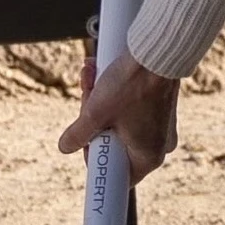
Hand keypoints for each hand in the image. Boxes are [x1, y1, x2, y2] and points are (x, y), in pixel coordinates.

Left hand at [58, 52, 181, 171]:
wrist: (158, 50)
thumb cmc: (132, 83)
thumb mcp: (95, 112)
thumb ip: (78, 134)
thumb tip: (65, 146)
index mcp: (148, 157)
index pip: (115, 174)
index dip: (95, 159)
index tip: (84, 146)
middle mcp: (157, 145)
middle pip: (112, 144)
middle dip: (92, 121)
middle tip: (86, 101)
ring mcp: (159, 126)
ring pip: (118, 122)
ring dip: (98, 101)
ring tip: (90, 77)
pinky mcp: (158, 107)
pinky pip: (130, 108)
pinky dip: (114, 94)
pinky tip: (100, 72)